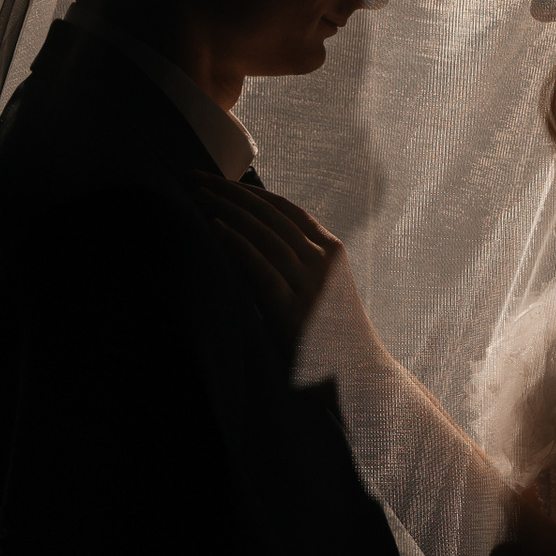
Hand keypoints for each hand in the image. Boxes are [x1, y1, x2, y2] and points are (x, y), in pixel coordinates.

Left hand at [194, 172, 343, 347]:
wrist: (358, 378)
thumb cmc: (334, 337)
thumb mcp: (322, 290)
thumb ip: (299, 265)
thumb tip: (254, 242)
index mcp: (332, 251)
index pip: (287, 208)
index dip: (250, 191)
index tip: (220, 179)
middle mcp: (323, 261)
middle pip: (271, 215)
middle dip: (231, 192)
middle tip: (197, 177)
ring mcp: (310, 284)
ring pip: (264, 234)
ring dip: (227, 209)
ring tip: (198, 195)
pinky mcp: (293, 310)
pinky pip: (261, 267)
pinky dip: (237, 244)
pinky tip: (215, 227)